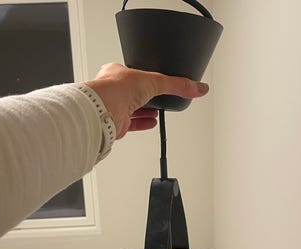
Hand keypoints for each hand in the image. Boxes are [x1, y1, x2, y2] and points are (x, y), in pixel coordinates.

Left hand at [85, 63, 208, 138]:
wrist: (102, 110)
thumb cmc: (115, 89)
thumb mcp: (154, 81)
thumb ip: (177, 85)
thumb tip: (197, 87)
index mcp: (118, 73)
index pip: (135, 75)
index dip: (147, 79)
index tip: (158, 83)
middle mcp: (114, 90)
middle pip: (134, 93)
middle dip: (147, 97)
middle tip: (158, 99)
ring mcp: (114, 107)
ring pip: (133, 109)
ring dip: (145, 111)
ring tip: (157, 112)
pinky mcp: (116, 123)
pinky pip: (131, 124)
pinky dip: (142, 124)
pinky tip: (151, 123)